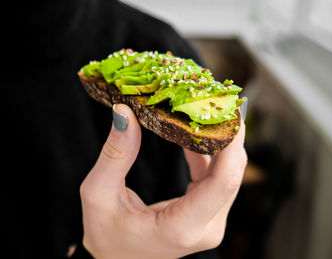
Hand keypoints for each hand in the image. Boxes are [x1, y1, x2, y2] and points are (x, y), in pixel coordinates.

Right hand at [80, 104, 246, 258]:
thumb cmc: (105, 233)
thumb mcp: (98, 194)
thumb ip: (115, 155)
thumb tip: (126, 112)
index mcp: (182, 227)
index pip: (224, 180)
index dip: (233, 141)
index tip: (229, 108)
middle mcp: (206, 227)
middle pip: (232, 173)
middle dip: (228, 132)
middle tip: (215, 97)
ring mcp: (210, 222)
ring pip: (228, 173)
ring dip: (220, 140)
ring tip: (204, 108)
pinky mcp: (207, 214)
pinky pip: (216, 177)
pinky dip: (209, 152)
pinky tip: (193, 131)